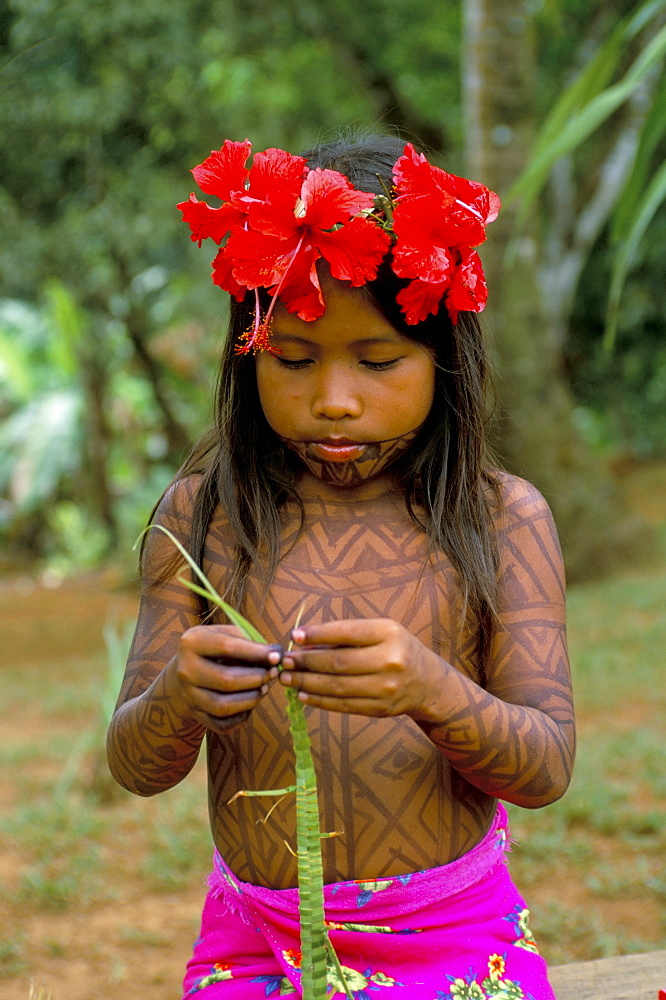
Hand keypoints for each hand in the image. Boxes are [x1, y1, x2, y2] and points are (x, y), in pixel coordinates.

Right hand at [166, 625, 280, 734]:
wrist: (186, 672)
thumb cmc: (214, 649)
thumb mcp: (226, 634)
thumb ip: (250, 642)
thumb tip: (277, 655)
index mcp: (192, 642)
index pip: (227, 647)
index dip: (256, 653)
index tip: (277, 656)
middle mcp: (186, 670)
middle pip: (226, 680)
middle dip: (256, 678)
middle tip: (273, 674)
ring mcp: (189, 695)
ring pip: (223, 706)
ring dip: (251, 699)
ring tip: (264, 688)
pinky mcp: (196, 715)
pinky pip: (222, 724)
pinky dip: (242, 716)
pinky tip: (250, 703)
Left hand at [279, 618, 449, 720]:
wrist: (427, 682)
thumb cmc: (397, 649)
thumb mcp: (380, 631)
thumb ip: (347, 635)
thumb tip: (305, 643)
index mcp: (389, 633)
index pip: (346, 632)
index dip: (317, 634)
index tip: (295, 636)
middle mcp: (390, 660)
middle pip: (338, 662)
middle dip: (306, 662)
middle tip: (284, 660)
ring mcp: (386, 688)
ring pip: (337, 687)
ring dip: (306, 683)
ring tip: (287, 678)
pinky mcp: (380, 709)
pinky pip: (343, 705)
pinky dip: (319, 700)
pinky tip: (303, 694)